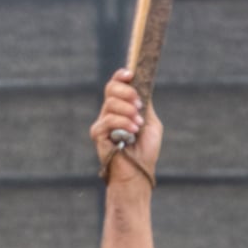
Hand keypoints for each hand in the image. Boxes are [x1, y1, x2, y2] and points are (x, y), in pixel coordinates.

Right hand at [90, 68, 161, 183]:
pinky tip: (131, 133)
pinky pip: (108, 120)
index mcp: (122, 108)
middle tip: (139, 105)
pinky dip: (122, 124)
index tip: (131, 74)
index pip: (116, 85)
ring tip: (137, 126)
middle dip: (127, 92)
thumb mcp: (150, 122)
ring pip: (110, 103)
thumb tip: (141, 86)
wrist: (138, 172)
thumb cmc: (145, 151)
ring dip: (128, 112)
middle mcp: (110, 113)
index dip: (121, 76)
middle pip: (111, 89)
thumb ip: (144, 104)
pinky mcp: (97, 134)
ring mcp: (102, 123)